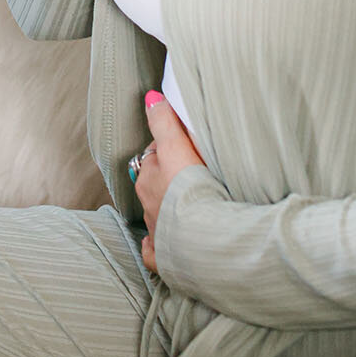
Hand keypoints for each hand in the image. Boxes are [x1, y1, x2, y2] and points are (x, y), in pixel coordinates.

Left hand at [135, 90, 204, 272]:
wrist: (206, 241)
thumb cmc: (194, 191)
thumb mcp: (178, 147)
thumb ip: (165, 121)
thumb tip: (150, 97)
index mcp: (150, 177)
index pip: (156, 155)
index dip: (172, 149)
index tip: (188, 148)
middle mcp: (149, 204)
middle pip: (155, 184)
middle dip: (168, 179)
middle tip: (192, 176)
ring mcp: (157, 232)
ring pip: (157, 215)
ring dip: (169, 209)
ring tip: (190, 207)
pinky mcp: (166, 258)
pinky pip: (156, 252)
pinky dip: (159, 246)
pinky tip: (166, 244)